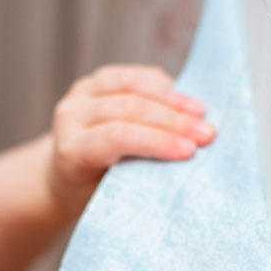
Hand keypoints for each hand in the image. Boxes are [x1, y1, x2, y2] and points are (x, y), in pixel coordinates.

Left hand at [47, 65, 214, 215]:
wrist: (64, 175)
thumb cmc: (93, 191)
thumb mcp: (108, 193)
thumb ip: (136, 175)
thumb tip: (184, 163)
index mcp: (71, 149)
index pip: (116, 137)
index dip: (156, 141)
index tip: (190, 151)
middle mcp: (71, 115)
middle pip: (128, 108)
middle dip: (173, 120)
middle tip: (207, 134)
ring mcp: (82, 93)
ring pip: (133, 84)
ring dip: (172, 100)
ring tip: (201, 114)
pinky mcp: (97, 80)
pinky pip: (134, 76)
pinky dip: (163, 87)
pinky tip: (185, 102)